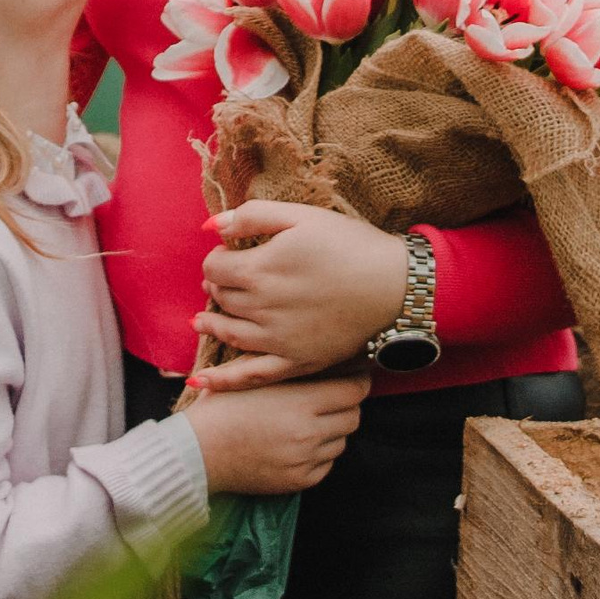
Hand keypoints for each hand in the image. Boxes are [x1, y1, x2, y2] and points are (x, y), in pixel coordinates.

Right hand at [186, 370, 368, 495]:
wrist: (198, 453)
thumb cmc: (220, 408)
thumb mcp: (248, 376)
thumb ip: (281, 364)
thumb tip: (312, 350)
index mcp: (300, 402)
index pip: (354, 390)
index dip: (357, 380)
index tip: (352, 375)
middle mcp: (310, 433)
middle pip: (354, 416)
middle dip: (345, 404)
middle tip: (330, 396)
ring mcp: (307, 459)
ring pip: (342, 440)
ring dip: (332, 429)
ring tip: (307, 420)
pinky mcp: (302, 480)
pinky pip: (326, 463)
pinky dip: (318, 452)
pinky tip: (295, 443)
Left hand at [191, 201, 410, 390]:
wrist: (397, 286)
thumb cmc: (350, 245)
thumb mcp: (300, 216)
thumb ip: (252, 217)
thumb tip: (210, 225)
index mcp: (260, 270)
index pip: (214, 267)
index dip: (216, 259)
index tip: (227, 255)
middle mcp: (263, 307)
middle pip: (222, 298)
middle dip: (217, 287)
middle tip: (223, 281)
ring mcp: (279, 340)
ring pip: (230, 333)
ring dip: (212, 325)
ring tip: (202, 321)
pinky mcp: (298, 362)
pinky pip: (253, 376)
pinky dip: (223, 380)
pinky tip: (202, 382)